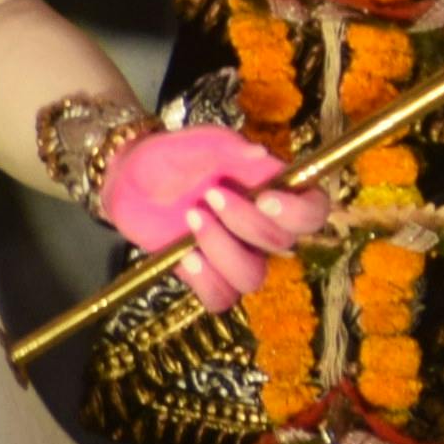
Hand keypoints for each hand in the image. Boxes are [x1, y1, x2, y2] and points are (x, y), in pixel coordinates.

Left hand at [98, 123, 330, 310]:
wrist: (129, 182)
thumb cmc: (172, 157)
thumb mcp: (197, 143)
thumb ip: (226, 147)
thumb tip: (260, 153)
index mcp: (274, 190)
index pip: (314, 211)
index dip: (299, 213)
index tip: (264, 198)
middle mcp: (263, 227)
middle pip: (283, 245)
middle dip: (245, 223)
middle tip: (210, 195)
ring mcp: (236, 254)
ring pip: (252, 278)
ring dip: (223, 253)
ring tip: (191, 221)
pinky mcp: (207, 275)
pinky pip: (221, 300)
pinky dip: (204, 283)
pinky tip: (183, 258)